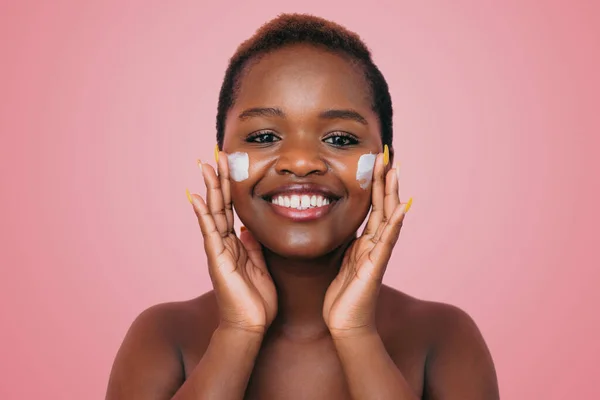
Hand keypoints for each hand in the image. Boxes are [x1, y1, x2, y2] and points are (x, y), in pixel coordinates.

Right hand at [187, 151, 276, 333]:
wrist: (250, 325)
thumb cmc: (256, 300)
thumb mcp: (259, 265)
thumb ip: (253, 245)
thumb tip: (249, 227)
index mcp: (235, 243)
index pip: (232, 207)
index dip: (231, 185)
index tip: (231, 164)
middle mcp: (223, 242)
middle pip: (220, 203)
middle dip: (219, 178)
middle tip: (216, 153)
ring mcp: (218, 249)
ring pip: (213, 212)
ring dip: (210, 187)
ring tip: (204, 165)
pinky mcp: (216, 259)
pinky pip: (209, 232)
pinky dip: (202, 214)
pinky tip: (196, 197)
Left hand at [323, 153, 410, 337]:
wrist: (345, 323)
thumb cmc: (342, 294)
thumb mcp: (341, 260)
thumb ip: (346, 241)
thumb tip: (340, 222)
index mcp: (366, 241)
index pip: (373, 206)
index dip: (375, 183)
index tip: (376, 161)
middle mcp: (376, 244)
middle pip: (384, 205)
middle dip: (385, 180)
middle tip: (388, 154)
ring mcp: (378, 254)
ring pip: (388, 218)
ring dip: (392, 193)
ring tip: (395, 171)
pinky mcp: (375, 267)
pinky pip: (386, 242)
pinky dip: (394, 224)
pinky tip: (401, 209)